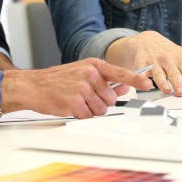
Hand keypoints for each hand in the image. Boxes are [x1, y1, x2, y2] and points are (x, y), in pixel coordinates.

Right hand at [10, 58, 152, 118]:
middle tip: (83, 96)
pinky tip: (69, 106)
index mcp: (93, 65)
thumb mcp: (81, 73)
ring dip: (90, 110)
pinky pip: (88, 116)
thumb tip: (125, 86)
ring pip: (101, 109)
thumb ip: (104, 79)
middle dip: (100, 102)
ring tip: (75, 100)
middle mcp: (90, 75)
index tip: (148, 84)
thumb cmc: (56, 80)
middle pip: (111, 99)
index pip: (120, 73)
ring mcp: (82, 88)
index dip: (136, 80)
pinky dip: (80, 115)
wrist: (33, 85)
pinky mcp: (75, 102)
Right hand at [106, 31, 181, 95]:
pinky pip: (141, 73)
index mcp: (180, 58)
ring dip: (162, 82)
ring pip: (158, 73)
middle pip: (174, 73)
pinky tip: (146, 84)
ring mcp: (153, 62)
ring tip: (166, 90)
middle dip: (178, 82)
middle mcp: (167, 60)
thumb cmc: (167, 51)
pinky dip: (142, 79)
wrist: (144, 40)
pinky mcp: (140, 64)